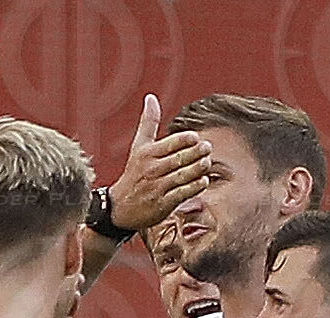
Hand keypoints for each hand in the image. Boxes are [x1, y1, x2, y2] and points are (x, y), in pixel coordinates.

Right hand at [104, 95, 210, 234]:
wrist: (121, 208)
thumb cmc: (135, 173)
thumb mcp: (138, 147)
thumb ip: (148, 123)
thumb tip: (151, 98)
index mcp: (147, 154)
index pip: (169, 144)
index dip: (185, 140)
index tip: (196, 137)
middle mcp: (152, 170)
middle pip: (178, 159)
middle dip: (195, 153)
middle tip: (208, 147)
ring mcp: (157, 188)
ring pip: (182, 176)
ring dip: (197, 169)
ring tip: (208, 162)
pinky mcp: (163, 204)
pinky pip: (182, 194)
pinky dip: (194, 187)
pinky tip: (204, 181)